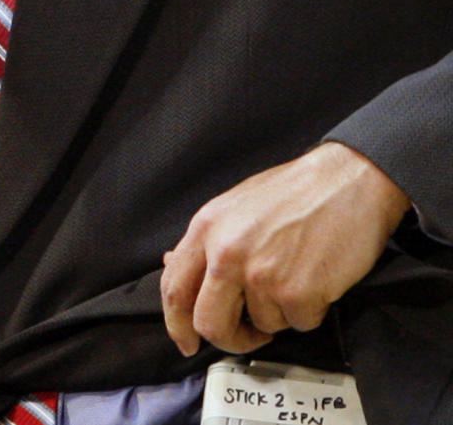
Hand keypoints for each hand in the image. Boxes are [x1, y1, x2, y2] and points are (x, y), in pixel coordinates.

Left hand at [160, 142, 410, 355]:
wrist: (347, 180)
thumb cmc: (295, 192)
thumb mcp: (236, 206)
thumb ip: (206, 241)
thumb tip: (174, 265)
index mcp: (207, 227)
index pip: (174, 289)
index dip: (177, 324)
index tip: (187, 342)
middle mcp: (227, 252)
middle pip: (209, 323)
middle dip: (230, 338)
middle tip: (248, 333)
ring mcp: (261, 274)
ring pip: (261, 326)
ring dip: (279, 313)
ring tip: (295, 275)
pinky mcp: (297, 293)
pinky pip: (297, 324)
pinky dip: (309, 311)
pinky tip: (316, 278)